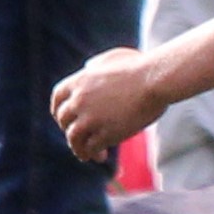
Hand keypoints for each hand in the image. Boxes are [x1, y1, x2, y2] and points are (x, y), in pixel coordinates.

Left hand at [50, 47, 165, 163]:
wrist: (155, 80)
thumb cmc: (141, 67)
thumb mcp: (113, 57)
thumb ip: (97, 64)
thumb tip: (88, 67)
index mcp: (80, 81)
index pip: (58, 98)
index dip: (58, 110)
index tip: (65, 119)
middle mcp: (80, 100)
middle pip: (64, 120)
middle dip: (70, 130)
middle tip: (80, 138)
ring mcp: (91, 118)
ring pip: (74, 138)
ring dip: (78, 148)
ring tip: (87, 155)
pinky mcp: (106, 133)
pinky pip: (91, 148)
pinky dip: (93, 154)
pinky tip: (101, 156)